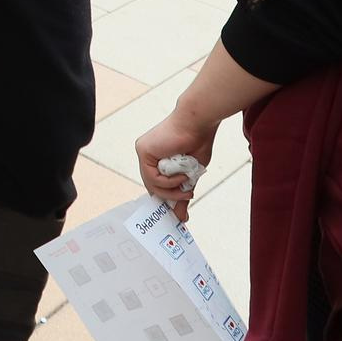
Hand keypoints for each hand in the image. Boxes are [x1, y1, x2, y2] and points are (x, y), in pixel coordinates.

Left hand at [133, 103, 221, 222]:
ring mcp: (143, 152)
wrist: (198, 122)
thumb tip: (181, 218)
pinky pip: (152, 178)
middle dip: (170, 197)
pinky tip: (181, 174)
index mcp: (157, 157)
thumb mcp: (190, 174)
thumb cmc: (198, 142)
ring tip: (187, 183)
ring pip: (152, 185)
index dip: (167, 197)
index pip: (156, 184)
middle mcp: (147, 154)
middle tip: (188, 196)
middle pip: (152, 187)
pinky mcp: (143, 151)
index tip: (179, 211)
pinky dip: (168, 181)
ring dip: (172, 190)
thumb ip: (182, 193)